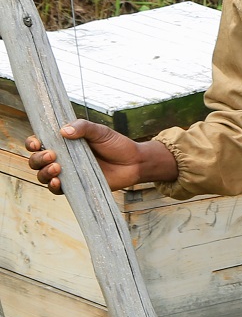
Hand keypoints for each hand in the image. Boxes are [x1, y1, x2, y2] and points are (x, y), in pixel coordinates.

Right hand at [26, 121, 175, 194]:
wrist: (134, 162)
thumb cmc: (116, 144)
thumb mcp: (100, 131)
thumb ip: (83, 127)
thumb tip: (63, 130)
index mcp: (63, 142)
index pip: (39, 143)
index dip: (32, 143)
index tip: (36, 143)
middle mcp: (61, 158)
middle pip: (36, 160)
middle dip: (38, 158)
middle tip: (52, 155)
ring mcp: (66, 173)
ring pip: (42, 175)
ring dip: (44, 172)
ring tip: (56, 168)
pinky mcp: (74, 186)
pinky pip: (57, 189)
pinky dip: (53, 186)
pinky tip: (58, 181)